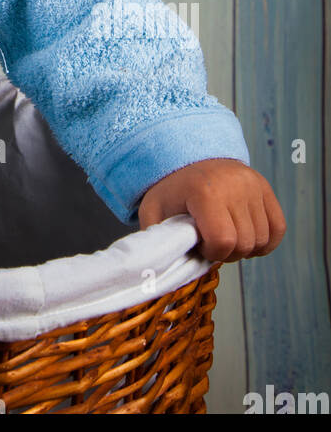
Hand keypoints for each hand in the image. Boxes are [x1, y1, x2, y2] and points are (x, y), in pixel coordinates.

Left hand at [136, 159, 285, 262]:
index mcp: (204, 192)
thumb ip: (156, 240)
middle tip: (212, 241)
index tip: (200, 244)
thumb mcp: (152, 211)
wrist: (188, 158)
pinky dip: (265, 241)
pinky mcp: (265, 188)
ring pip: (263, 240)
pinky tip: (246, 236)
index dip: (212, 252)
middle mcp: (234, 185)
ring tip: (226, 236)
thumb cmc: (171, 192)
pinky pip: (278, 228)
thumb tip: (158, 273)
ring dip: (245, 248)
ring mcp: (253, 185)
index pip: (223, 241)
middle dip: (228, 252)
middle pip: (245, 243)